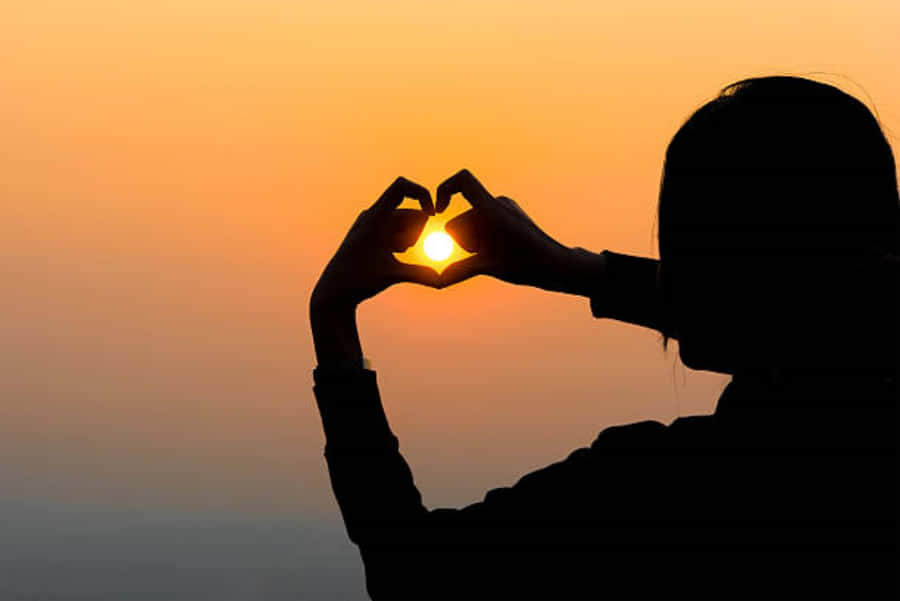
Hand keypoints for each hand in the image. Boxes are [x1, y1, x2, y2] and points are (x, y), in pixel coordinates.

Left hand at [311, 176, 439, 313]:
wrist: (333, 292)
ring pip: (406, 224)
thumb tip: (442, 280)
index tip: (433, 213)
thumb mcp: (390, 276)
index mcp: (374, 216)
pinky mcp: (374, 235)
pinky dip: (402, 243)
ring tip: (392, 256)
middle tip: (398, 252)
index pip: (401, 186)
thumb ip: (419, 274)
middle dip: (416, 232)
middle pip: (411, 212)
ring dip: (409, 239)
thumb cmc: (356, 282)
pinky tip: (391, 257)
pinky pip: (399, 231)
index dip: (421, 193)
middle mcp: (373, 215)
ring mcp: (373, 224)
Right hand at [437, 169, 600, 292]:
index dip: (445, 190)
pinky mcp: (509, 218)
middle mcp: (497, 204)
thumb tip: (437, 281)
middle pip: (460, 217)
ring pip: (470, 224)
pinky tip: (496, 254)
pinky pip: (482, 225)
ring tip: (492, 256)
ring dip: (472, 242)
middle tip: (482, 256)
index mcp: (491, 208)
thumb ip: (459, 271)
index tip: (438, 211)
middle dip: (461, 239)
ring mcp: (504, 210)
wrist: (557, 265)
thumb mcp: (489, 268)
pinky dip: (481, 240)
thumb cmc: (527, 265)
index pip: (463, 180)